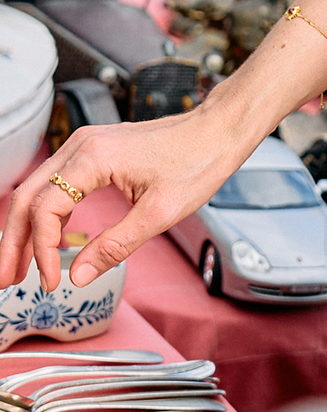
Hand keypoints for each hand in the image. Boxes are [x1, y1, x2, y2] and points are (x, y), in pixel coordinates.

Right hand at [0, 107, 251, 293]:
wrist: (220, 129)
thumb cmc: (198, 162)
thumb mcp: (159, 214)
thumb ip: (114, 246)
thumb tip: (76, 276)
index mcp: (93, 157)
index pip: (45, 210)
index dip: (41, 251)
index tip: (51, 282)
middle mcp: (82, 145)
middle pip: (29, 196)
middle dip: (15, 242)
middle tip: (6, 280)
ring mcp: (87, 145)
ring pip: (39, 189)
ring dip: (26, 229)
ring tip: (20, 267)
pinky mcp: (97, 150)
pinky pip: (58, 183)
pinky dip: (47, 213)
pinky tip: (50, 240)